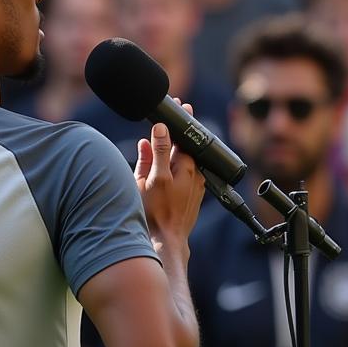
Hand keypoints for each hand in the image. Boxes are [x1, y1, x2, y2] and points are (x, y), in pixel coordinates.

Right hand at [134, 106, 204, 246]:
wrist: (165, 241)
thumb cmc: (157, 212)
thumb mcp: (153, 178)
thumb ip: (158, 151)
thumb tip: (162, 128)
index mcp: (187, 166)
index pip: (184, 136)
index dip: (179, 121)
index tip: (179, 105)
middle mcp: (194, 174)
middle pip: (183, 147)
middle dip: (174, 133)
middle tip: (170, 117)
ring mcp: (192, 186)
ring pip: (180, 161)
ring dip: (170, 149)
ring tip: (157, 139)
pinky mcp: (188, 196)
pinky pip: (180, 174)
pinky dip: (170, 165)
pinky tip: (155, 162)